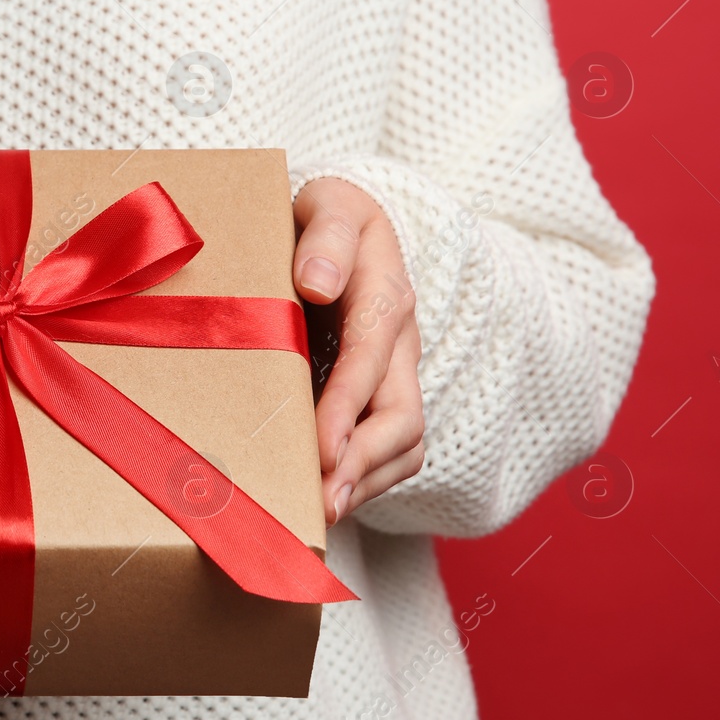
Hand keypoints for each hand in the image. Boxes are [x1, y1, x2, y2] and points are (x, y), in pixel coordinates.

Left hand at [292, 178, 423, 526]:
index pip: (370, 356)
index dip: (348, 407)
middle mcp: (401, 339)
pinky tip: (327, 503)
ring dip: (365, 483)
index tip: (321, 449)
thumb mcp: (326, 202)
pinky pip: (393, 448)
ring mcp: (399, 371)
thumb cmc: (321, 215)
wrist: (344, 225)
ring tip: (321, 516)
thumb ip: (324, 236)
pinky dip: (366, 481)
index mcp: (385, 291)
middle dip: (362, 463)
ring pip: (404, 441)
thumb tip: (315, 283)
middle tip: (320, 504)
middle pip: (402, 415)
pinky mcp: (387, 393)